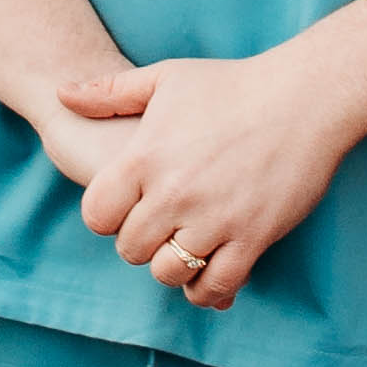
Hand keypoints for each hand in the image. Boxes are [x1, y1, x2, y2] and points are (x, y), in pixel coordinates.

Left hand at [60, 41, 362, 307]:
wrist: (306, 97)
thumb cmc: (234, 84)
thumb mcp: (166, 77)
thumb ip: (109, 92)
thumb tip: (61, 94)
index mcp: (145, 157)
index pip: (97, 215)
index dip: (107, 216)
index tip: (127, 207)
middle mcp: (174, 193)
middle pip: (130, 249)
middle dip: (141, 241)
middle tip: (161, 226)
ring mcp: (214, 219)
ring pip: (169, 272)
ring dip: (173, 265)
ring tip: (186, 245)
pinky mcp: (253, 237)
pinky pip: (216, 286)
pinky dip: (207, 288)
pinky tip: (209, 271)